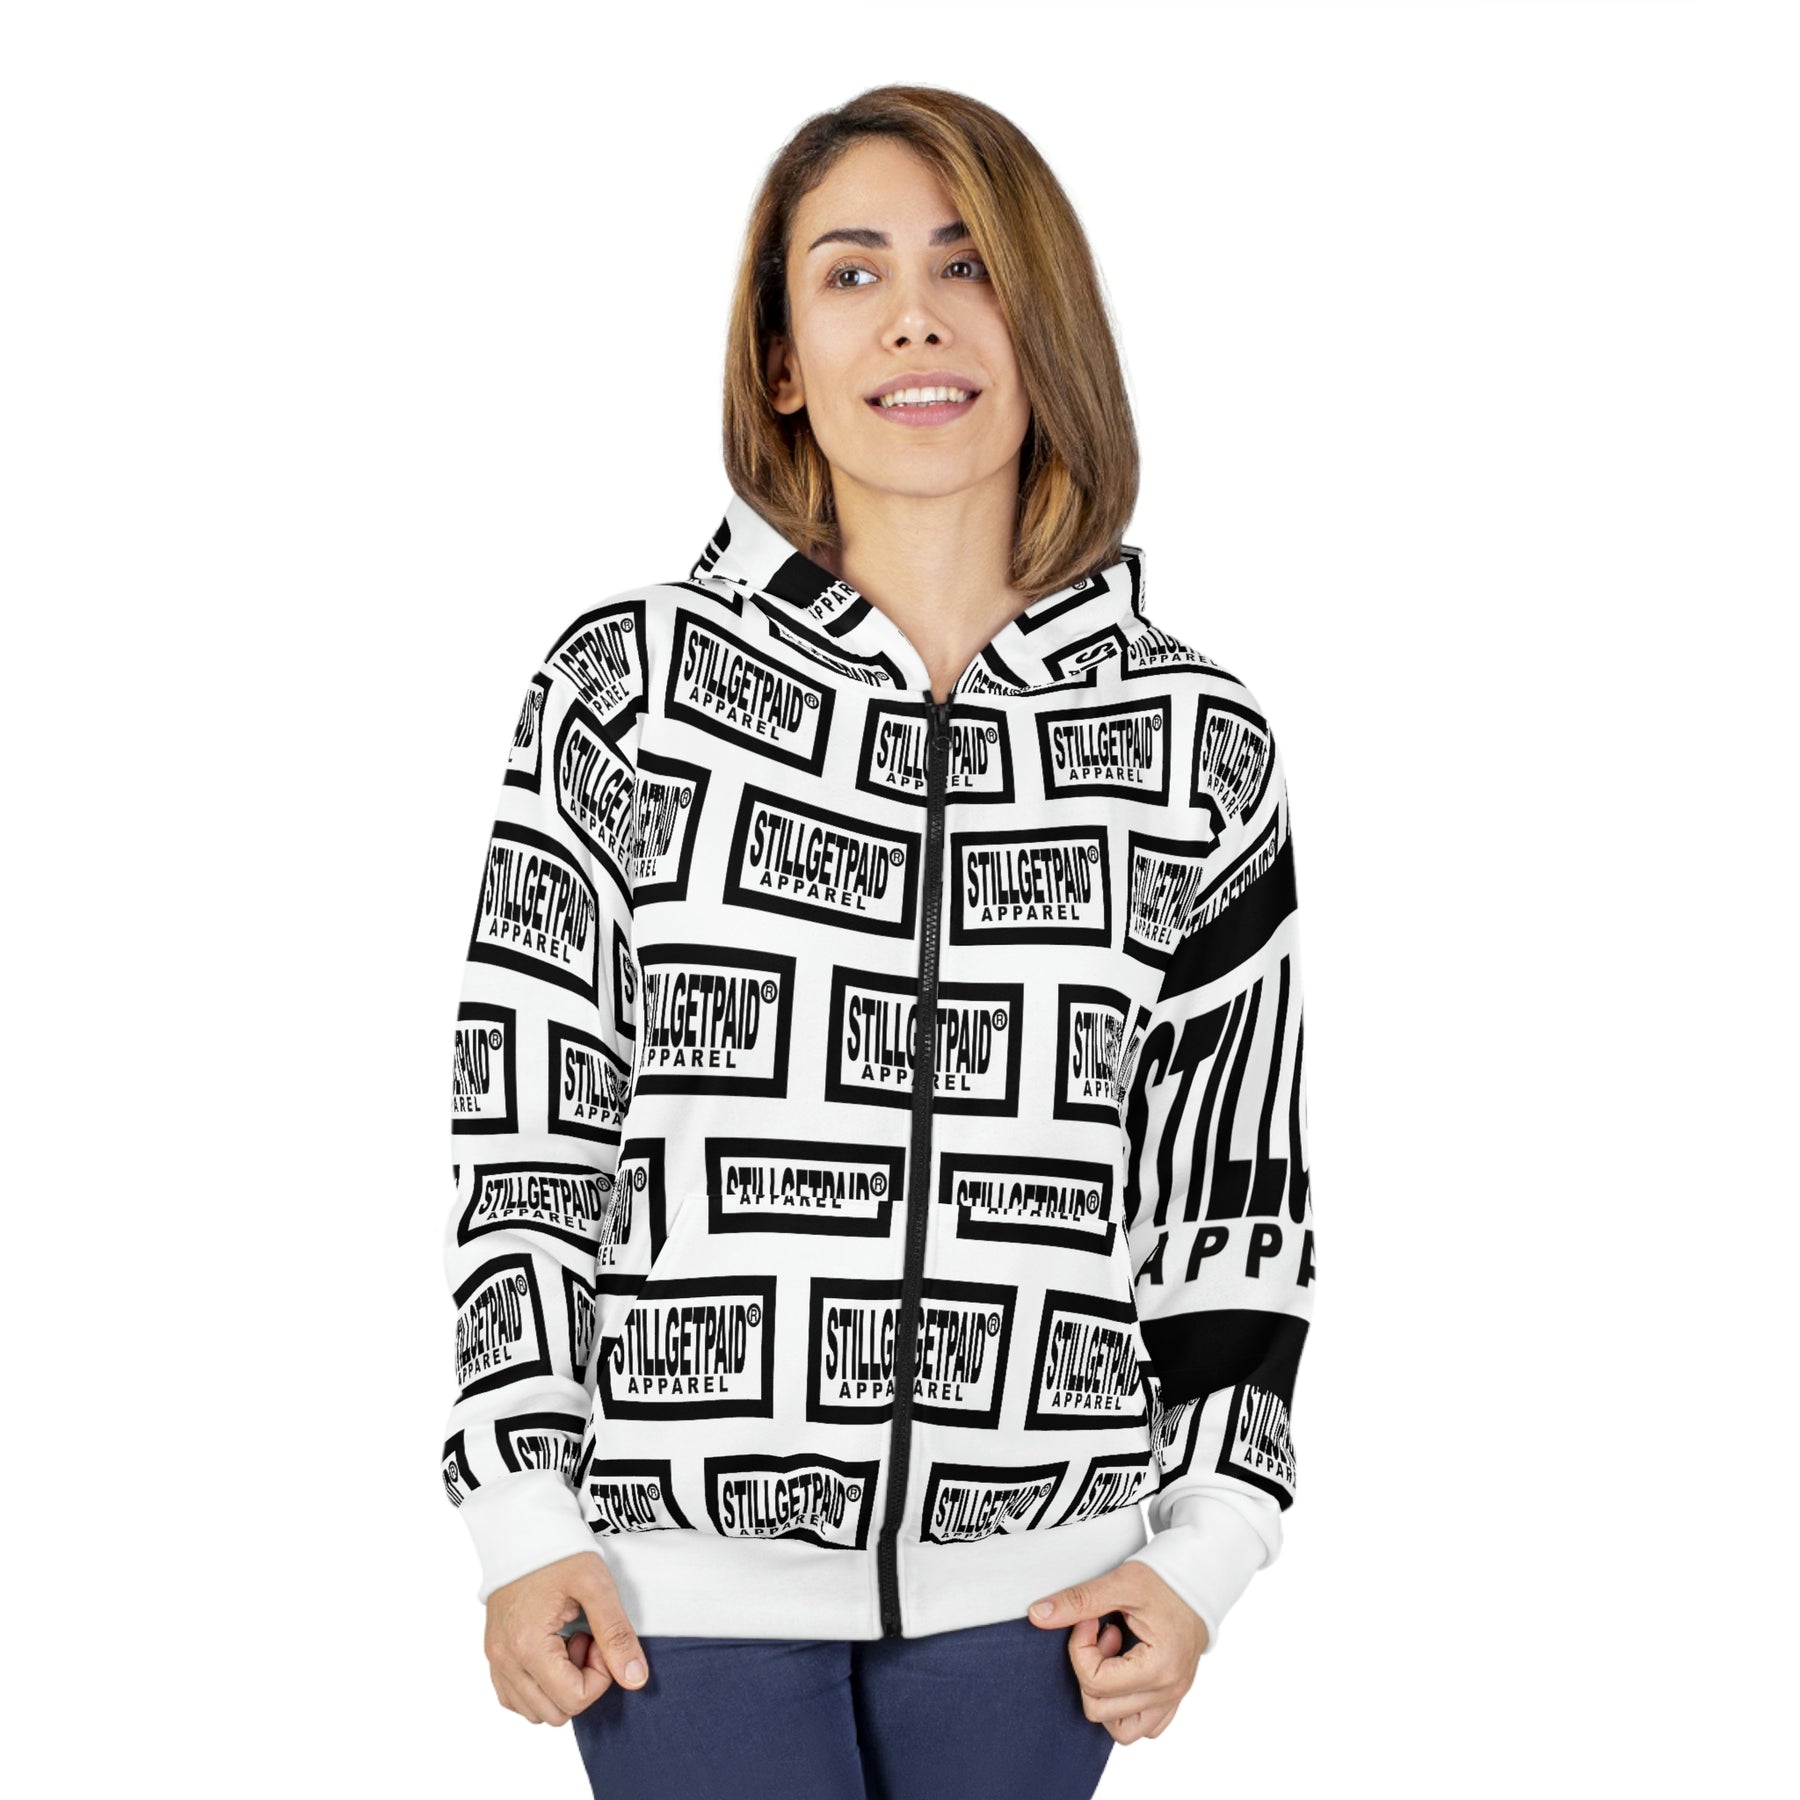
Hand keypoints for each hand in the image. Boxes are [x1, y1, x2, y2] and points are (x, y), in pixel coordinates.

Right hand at [483, 1550, 648, 1724]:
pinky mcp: (493, 1655)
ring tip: (568, 1643)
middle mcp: (505, 1660)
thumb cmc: (559, 1552)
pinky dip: (539, 1687)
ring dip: (559, 1687)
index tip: (600, 1638)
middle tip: (586, 1640)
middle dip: (581, 1683)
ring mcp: (495, 1660)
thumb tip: (636, 1680)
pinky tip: (552, 1651)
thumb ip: (617, 1634)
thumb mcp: (597, 1586)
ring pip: (534, 1712)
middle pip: (555, 1713)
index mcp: (528, 1645)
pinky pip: (514, 1698)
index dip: (600, 1675)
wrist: (522, 1528)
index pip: (574, 1699)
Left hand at [1026, 1557, 1207, 1742]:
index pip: (1096, 1683)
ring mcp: (1173, 1698)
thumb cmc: (1164, 1580)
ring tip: (1113, 1654)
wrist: (1199, 1580)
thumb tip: (1036, 1615)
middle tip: (1101, 1632)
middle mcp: (1170, 1691)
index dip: (1080, 1648)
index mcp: (1160, 1667)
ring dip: (1104, 1695)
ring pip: (1122, 1730)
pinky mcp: (1173, 1697)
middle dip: (1089, 1668)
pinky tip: (1123, 1668)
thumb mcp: (1119, 1583)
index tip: (1089, 1619)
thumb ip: (1077, 1601)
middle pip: (1100, 1710)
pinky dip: (1125, 1706)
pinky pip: (1144, 1726)